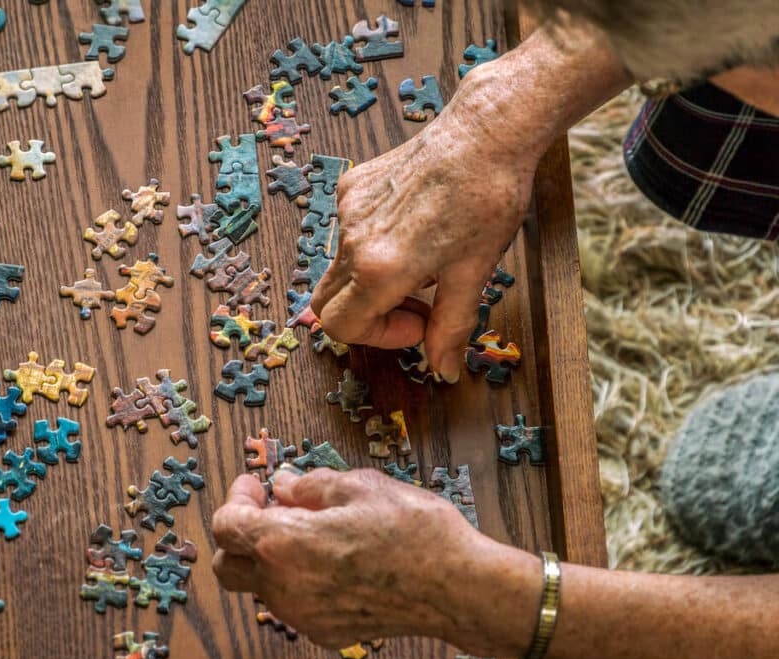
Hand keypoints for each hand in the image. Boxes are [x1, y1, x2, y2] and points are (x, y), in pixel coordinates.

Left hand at [211, 468, 540, 653]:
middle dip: (239, 535)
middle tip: (271, 509)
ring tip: (312, 531)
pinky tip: (333, 560)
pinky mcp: (326, 632)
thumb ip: (311, 485)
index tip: (256, 485)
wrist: (458, 588)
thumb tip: (285, 485)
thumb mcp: (360, 485)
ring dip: (269, 557)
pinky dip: (298, 581)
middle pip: (228, 566)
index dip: (236, 499)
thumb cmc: (414, 532)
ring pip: (261, 586)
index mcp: (285, 543)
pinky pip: (294, 604)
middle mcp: (285, 586)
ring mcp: (304, 615)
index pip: (226, 525)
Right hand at [310, 75, 541, 382]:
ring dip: (373, 282)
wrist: (487, 134)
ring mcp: (348, 211)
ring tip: (423, 264)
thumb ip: (451, 328)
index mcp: (380, 267)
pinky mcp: (351, 187)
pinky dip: (373, 247)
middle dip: (368, 316)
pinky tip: (414, 231)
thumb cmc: (487, 200)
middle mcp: (354, 239)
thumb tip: (444, 370)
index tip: (419, 324)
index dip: (377, 337)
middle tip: (417, 304)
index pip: (341, 326)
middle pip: (327, 303)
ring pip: (340, 269)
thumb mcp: (473, 275)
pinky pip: (347, 234)